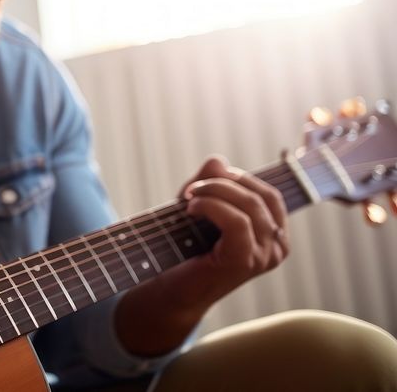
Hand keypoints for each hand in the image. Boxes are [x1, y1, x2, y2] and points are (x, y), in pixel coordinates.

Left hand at [115, 156, 288, 356]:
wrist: (171, 288)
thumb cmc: (187, 247)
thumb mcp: (200, 205)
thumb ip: (210, 181)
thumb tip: (218, 160)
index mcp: (275, 234)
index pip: (270, 194)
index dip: (239, 178)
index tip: (208, 178)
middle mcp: (277, 247)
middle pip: (261, 196)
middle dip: (223, 183)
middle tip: (193, 188)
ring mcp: (265, 257)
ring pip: (249, 206)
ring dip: (214, 192)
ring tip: (189, 198)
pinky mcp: (245, 262)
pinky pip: (238, 222)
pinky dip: (212, 207)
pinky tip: (191, 209)